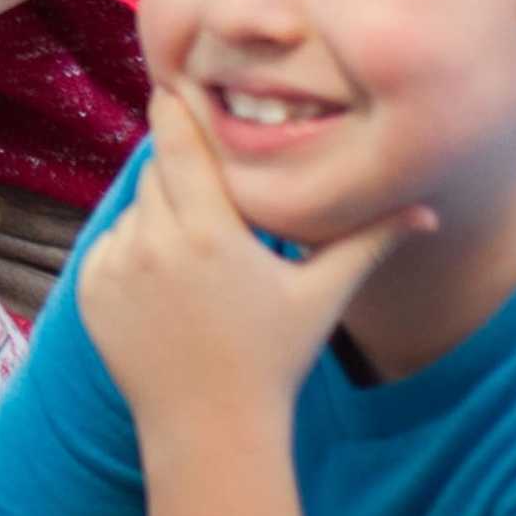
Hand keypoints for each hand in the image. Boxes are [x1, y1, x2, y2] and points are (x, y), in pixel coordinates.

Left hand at [84, 90, 430, 430]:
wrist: (209, 429)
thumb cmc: (274, 358)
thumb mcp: (323, 296)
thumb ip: (369, 242)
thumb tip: (426, 211)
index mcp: (209, 234)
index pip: (179, 143)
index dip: (176, 110)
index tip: (176, 86)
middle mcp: (154, 243)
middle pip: (157, 171)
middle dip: (180, 172)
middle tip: (210, 195)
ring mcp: (115, 267)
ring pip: (134, 208)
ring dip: (159, 214)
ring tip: (197, 257)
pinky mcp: (89, 289)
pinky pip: (110, 244)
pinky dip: (133, 250)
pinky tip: (168, 287)